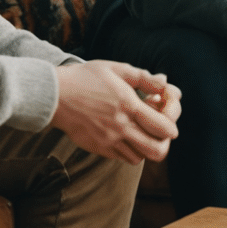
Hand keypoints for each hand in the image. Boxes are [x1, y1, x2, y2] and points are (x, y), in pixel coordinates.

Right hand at [51, 60, 181, 164]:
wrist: (53, 96)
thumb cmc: (86, 78)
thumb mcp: (117, 70)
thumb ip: (144, 78)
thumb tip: (165, 83)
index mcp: (129, 106)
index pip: (165, 128)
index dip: (172, 122)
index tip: (166, 112)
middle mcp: (121, 128)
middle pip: (157, 150)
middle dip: (164, 140)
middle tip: (159, 127)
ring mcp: (109, 141)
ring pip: (141, 157)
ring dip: (147, 145)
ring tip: (142, 129)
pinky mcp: (98, 148)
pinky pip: (123, 158)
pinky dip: (131, 149)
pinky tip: (126, 133)